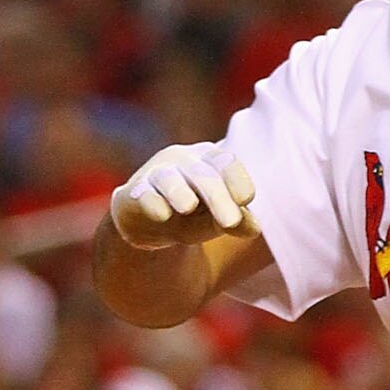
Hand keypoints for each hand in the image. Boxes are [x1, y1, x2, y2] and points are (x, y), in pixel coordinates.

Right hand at [110, 142, 255, 249]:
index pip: (227, 163)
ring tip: (188, 206)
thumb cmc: (194, 216)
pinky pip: (143, 194)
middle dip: (218, 196)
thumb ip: (237, 222)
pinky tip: (161, 213)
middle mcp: (184, 161)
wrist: (150, 225)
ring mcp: (157, 174)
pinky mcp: (134, 193)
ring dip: (180, 191)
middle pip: (203, 174)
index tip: (247, 199)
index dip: (237, 179)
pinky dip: (152, 202)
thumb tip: (254, 228)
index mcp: (211, 161)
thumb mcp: (218, 221)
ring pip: (169, 178)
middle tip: (230, 222)